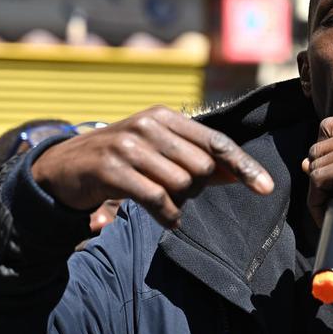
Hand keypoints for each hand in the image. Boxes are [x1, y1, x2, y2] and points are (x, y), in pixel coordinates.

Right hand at [32, 106, 273, 227]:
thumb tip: (242, 174)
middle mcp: (148, 124)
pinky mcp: (111, 168)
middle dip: (195, 188)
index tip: (267, 188)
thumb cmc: (123, 161)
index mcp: (164, 116)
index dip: (243, 166)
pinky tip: (165, 217)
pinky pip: (156, 198)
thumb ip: (199, 160)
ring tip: (158, 198)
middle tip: (172, 190)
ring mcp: (127, 145)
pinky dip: (167, 214)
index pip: (216, 142)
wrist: (65, 168)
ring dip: (177, 201)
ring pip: (180, 183)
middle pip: (200, 168)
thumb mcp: (160, 151)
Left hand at [302, 116, 332, 258]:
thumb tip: (305, 162)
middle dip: (318, 176)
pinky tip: (329, 213)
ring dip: (316, 192)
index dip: (324, 155)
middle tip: (329, 201)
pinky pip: (317, 179)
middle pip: (318, 146)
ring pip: (315, 164)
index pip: (328, 127)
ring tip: (331, 209)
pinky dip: (316, 200)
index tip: (332, 181)